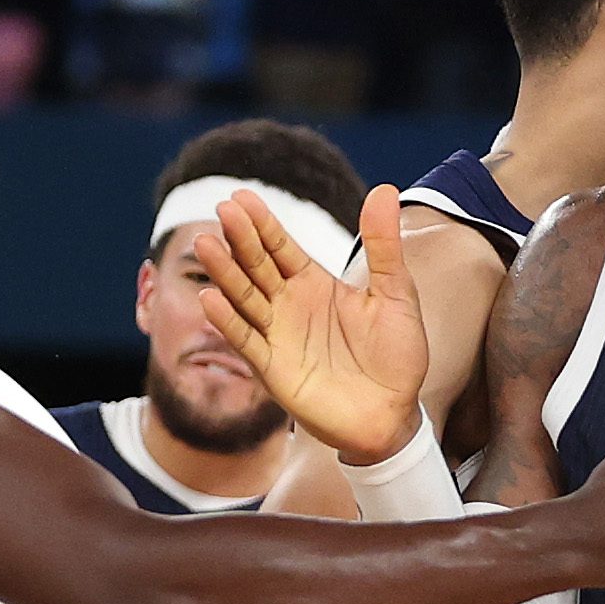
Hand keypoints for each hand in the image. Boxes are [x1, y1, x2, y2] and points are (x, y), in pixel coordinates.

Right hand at [197, 185, 429, 460]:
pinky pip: (247, 341)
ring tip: (206, 244)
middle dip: (240, 239)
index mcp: (315, 284)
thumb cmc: (397, 355)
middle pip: (257, 266)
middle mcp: (289, 306)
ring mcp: (279, 336)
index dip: (262, 224)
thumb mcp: (396, 293)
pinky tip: (211, 298)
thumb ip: (384, 246)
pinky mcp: (274, 370)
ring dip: (225, 273)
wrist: (395, 414)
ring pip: (245, 298)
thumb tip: (383, 189)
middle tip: (221, 210)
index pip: (281, 247)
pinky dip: (228, 322)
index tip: (240, 197)